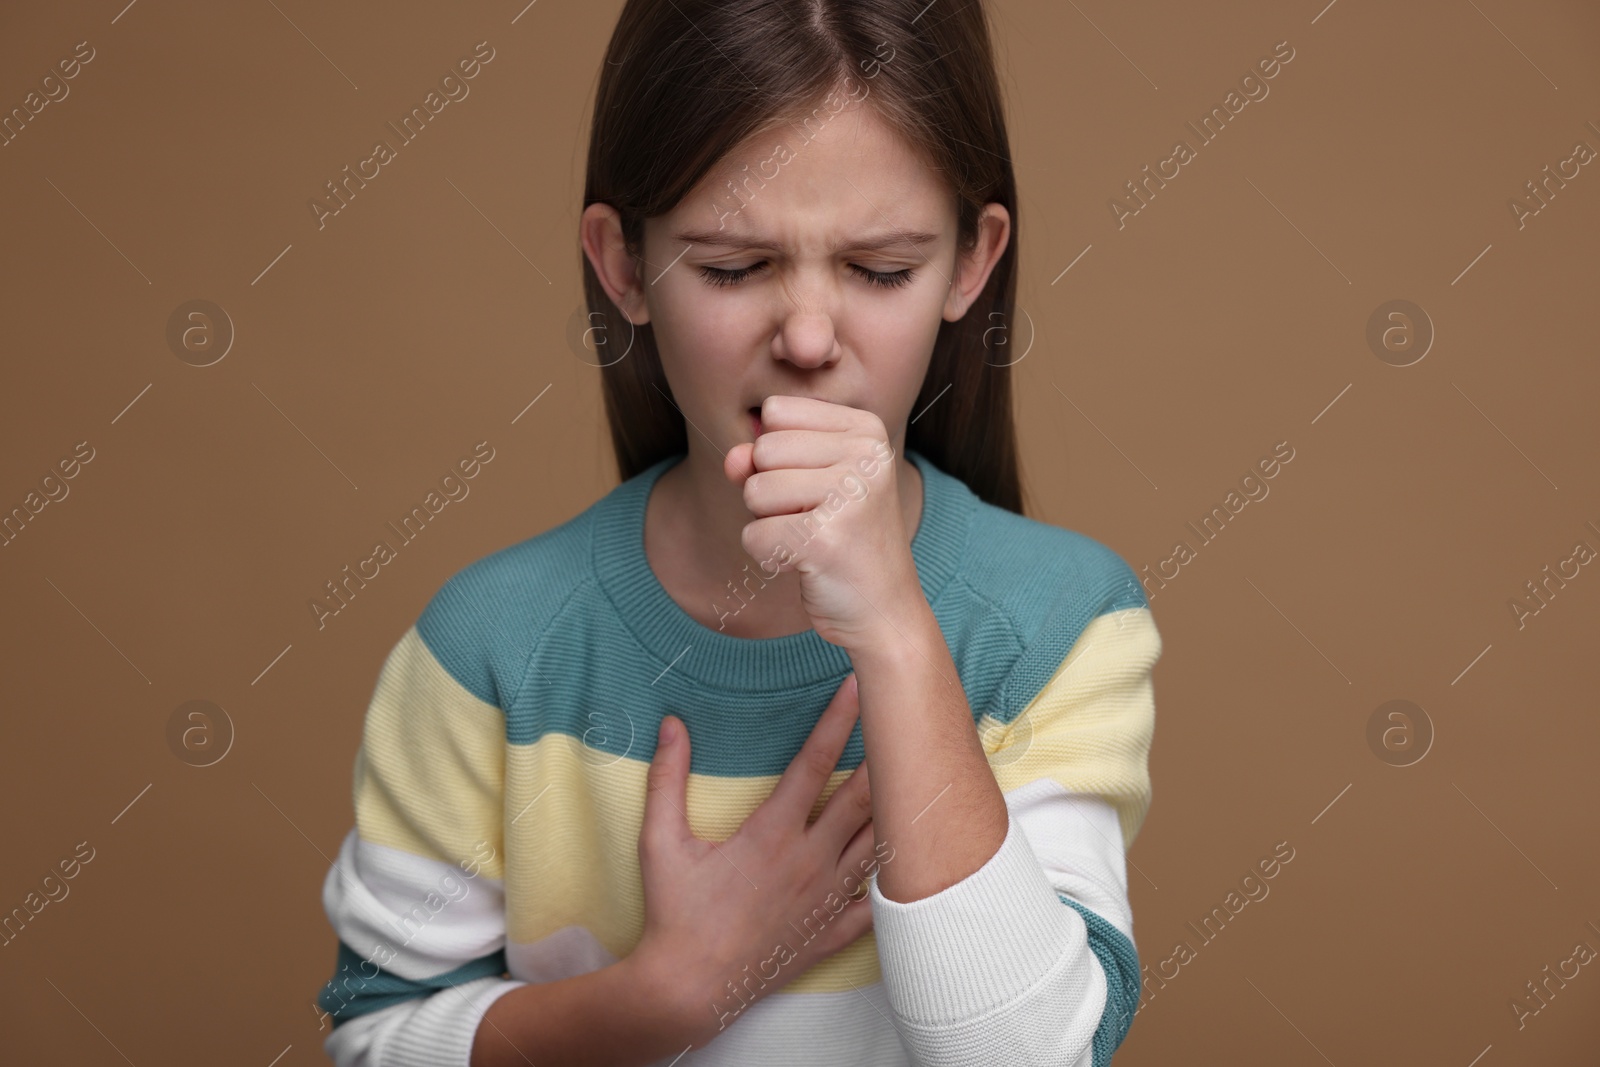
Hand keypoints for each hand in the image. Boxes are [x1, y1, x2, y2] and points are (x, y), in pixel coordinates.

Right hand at [630, 673, 884, 1045]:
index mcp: (771, 834)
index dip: (838, 720)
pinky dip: (897, 877)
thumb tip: (671, 725)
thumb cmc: (675, 913)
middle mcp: (809, 861)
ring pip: (879, 842)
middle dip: (885, 753)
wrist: (690, 987)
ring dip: (897, 807)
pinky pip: (877, 902)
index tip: (858, 685)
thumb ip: (667, 780)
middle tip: (905, 718)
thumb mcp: (659, 842)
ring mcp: (826, 897)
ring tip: (919, 773)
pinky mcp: (831, 931)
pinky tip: (915, 856)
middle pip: (862, 796)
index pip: (813, 763)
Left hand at [724, 395, 920, 653]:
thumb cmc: (844, 541)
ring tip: (814, 539)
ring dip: (770, 524)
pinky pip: (754, 536)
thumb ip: (764, 457)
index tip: (819, 486)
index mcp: (866, 429)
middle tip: (817, 519)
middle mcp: (865, 454)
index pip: (776, 412)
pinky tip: (808, 564)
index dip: (779, 455)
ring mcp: (849, 495)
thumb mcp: (807, 483)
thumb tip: (732, 458)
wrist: (884, 611)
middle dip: (772, 492)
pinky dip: (769, 557)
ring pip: (754, 492)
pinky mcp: (824, 540)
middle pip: (763, 450)